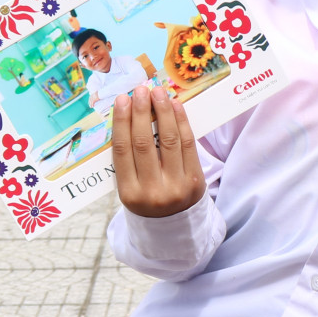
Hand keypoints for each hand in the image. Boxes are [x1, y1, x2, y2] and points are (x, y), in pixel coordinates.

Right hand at [113, 85, 204, 217]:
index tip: (122, 100)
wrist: (174, 226)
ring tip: (158, 92)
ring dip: (163, 112)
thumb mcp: (130, 187)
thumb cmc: (146, 198)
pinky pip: (188, 145)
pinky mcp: (195, 180)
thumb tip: (129, 115)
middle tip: (140, 90)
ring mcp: (176, 186)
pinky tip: (176, 106)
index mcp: (129, 194)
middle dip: (141, 113)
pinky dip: (181, 122)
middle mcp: (152, 191)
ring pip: (169, 141)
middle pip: (144, 143)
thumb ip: (128, 159)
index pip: (122, 151)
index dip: (122, 122)